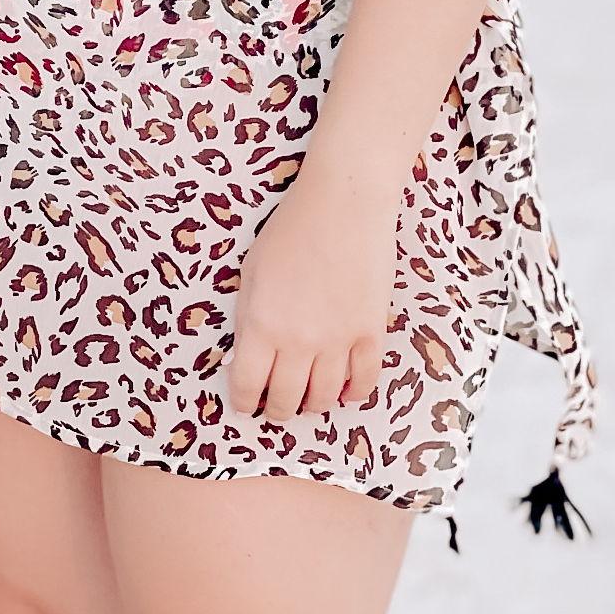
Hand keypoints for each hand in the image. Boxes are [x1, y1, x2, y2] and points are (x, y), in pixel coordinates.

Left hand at [226, 159, 400, 421]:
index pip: (247, 385)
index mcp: (261, 323)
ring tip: (307, 400)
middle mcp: (298, 341)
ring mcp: (338, 340)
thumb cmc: (291, 228)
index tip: (244, 403)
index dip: (243, 401)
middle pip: (286, 399)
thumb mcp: (252, 271)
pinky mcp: (371, 333)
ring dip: (313, 404)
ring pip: (324, 397)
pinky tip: (343, 391)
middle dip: (277, 409)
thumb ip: (248, 316)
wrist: (344, 204)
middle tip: (275, 407)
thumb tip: (247, 353)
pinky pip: (363, 382)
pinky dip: (352, 393)